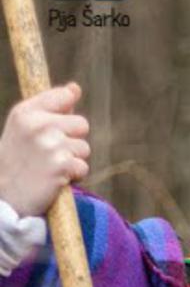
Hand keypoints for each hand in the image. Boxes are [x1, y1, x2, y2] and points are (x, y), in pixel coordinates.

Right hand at [0, 83, 89, 218]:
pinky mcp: (61, 165)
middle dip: (72, 141)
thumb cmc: (18, 161)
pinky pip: (83, 167)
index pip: (64, 96)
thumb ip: (49, 107)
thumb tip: (75, 88)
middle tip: (50, 155)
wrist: (7, 197)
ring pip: (84, 148)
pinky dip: (74, 176)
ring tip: (51, 168)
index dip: (66, 115)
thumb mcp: (24, 128)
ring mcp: (50, 144)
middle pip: (81, 124)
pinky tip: (55, 180)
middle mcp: (37, 124)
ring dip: (73, 161)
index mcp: (26, 111)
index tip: (53, 129)